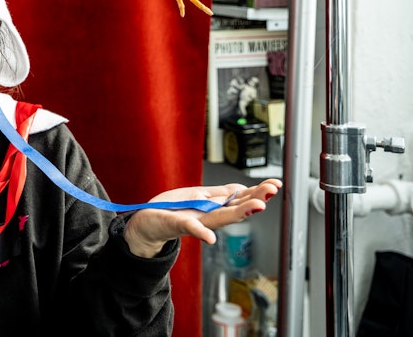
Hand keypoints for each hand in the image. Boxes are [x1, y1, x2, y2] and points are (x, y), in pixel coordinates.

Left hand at [122, 178, 281, 257]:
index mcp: (214, 206)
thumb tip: (243, 189)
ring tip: (258, 207)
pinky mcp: (178, 224)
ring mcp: (195, 221)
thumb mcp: (199, 196)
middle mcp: (208, 216)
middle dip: (255, 200)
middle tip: (273, 191)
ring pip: (220, 218)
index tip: (275, 185)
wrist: (147, 223)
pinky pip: (189, 229)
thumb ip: (220, 195)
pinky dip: (200, 233)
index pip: (240, 198)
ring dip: (239, 213)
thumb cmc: (172, 209)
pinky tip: (210, 238)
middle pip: (236, 208)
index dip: (258, 192)